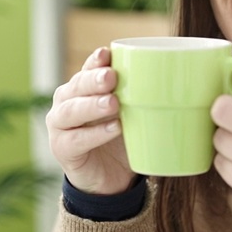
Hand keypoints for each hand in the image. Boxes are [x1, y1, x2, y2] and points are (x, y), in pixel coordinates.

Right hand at [45, 47, 136, 195]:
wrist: (110, 178)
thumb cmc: (121, 138)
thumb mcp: (130, 113)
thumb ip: (138, 96)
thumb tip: (171, 76)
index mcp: (81, 88)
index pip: (87, 70)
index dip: (95, 61)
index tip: (107, 53)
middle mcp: (66, 102)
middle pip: (76, 87)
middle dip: (93, 80)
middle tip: (111, 77)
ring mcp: (59, 126)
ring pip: (70, 111)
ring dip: (92, 105)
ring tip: (114, 103)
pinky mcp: (62, 149)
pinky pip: (76, 140)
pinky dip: (95, 134)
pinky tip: (113, 128)